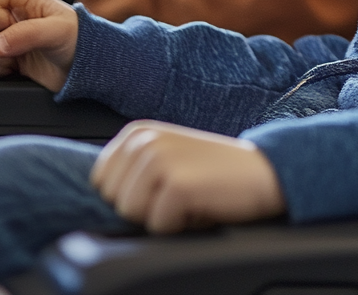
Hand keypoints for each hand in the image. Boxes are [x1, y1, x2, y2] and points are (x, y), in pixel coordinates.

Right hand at [0, 0, 77, 90]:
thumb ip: (26, 34)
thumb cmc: (81, 40)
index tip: (8, 24)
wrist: (86, 69)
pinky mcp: (5, 57)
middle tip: (17, 40)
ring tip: (21, 56)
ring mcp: (8, 37)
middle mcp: (13, 14)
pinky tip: (16, 68)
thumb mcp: (59, 31)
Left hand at [91, 121, 286, 233]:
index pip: (100, 182)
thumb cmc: (213, 172)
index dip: (131, 194)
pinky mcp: (177, 184)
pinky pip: (157, 225)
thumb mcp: (165, 158)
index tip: (162, 184)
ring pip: (131, 214)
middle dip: (145, 207)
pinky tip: (201, 204)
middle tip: (179, 191)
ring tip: (189, 197)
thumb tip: (94, 194)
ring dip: (161, 216)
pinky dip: (180, 224)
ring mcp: (160, 159)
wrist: (263, 171)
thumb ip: (131, 168)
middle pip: (113, 201)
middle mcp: (145, 139)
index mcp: (138, 131)